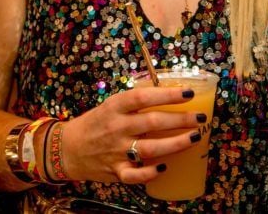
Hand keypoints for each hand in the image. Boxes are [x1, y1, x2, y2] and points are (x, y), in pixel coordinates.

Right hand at [61, 84, 203, 183]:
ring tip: (194, 137)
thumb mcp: (111, 105)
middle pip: (153, 122)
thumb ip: (135, 102)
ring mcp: (116, 151)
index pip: (143, 97)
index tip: (188, 93)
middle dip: (180, 120)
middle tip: (199, 118)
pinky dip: (151, 173)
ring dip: (176, 144)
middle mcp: (116, 127)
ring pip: (151, 149)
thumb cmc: (95, 124)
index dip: (167, 94)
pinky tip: (164, 167)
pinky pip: (136, 175)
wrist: (68, 148)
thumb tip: (167, 92)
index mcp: (115, 107)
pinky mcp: (116, 171)